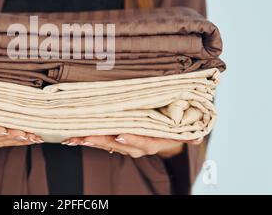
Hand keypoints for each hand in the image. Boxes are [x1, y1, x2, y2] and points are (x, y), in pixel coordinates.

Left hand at [63, 134, 203, 158]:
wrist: (168, 135)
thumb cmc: (175, 126)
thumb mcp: (185, 128)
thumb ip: (189, 132)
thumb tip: (197, 136)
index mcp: (156, 142)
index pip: (144, 142)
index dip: (133, 139)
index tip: (120, 135)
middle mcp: (140, 146)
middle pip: (119, 145)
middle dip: (101, 141)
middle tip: (84, 136)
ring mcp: (127, 144)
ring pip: (107, 144)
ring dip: (90, 140)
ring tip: (74, 137)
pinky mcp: (117, 140)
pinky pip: (102, 140)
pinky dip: (89, 138)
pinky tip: (74, 136)